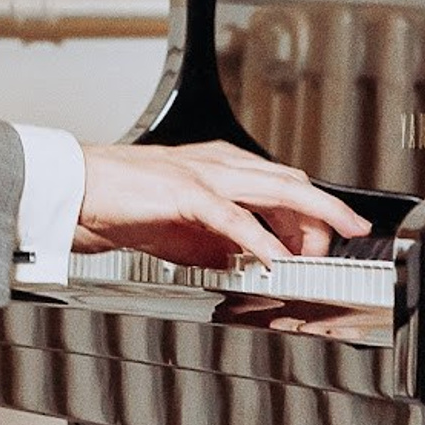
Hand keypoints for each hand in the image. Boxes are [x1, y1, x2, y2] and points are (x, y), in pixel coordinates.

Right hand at [75, 140, 369, 268]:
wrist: (77, 190)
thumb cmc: (122, 205)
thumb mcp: (185, 228)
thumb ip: (221, 239)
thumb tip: (250, 259)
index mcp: (219, 168)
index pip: (283, 186)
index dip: (312, 216)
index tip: (323, 246)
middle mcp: (218, 165)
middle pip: (292, 183)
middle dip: (326, 214)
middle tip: (346, 240)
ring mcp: (203, 175)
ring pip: (276, 191)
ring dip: (312, 219)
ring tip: (332, 244)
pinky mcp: (184, 192)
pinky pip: (234, 217)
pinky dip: (261, 238)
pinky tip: (276, 259)